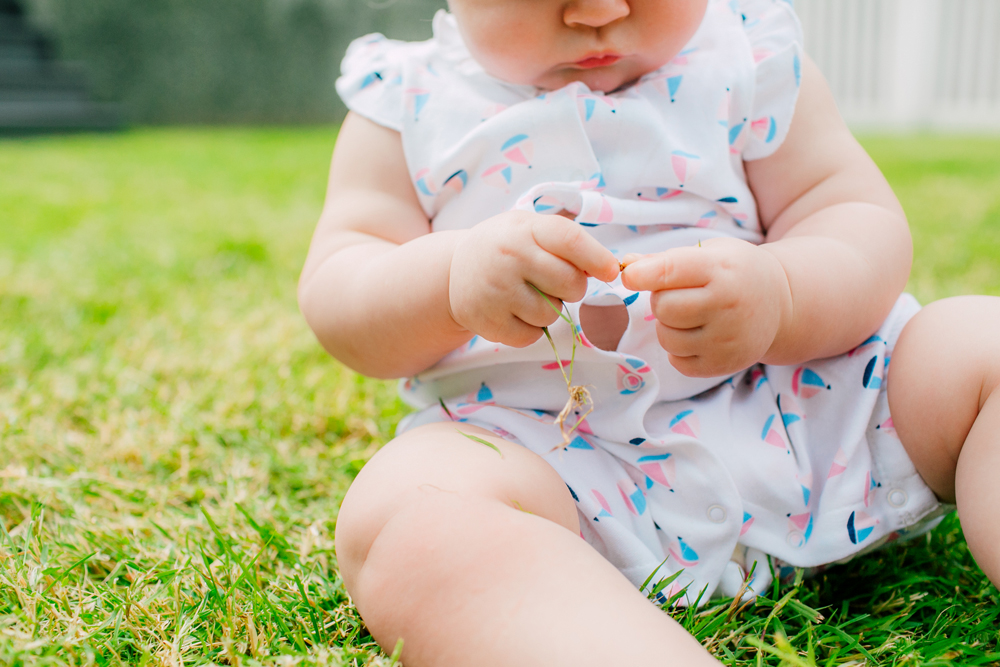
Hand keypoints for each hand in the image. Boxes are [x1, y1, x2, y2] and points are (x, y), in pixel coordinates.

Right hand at [449, 211, 619, 347]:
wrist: (454, 270)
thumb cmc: (505, 246)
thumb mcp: (530, 229)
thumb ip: (567, 243)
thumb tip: (607, 269)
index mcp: (525, 229)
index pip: (570, 240)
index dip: (597, 258)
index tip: (612, 271)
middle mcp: (509, 257)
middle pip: (570, 284)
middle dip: (573, 288)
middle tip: (554, 282)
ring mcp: (496, 291)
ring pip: (552, 314)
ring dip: (550, 310)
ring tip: (528, 295)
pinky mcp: (487, 322)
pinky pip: (532, 336)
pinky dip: (531, 329)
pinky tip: (515, 312)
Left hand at [621, 238, 791, 377]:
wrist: (780, 305)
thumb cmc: (736, 273)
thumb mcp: (710, 253)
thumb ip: (665, 260)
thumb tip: (626, 265)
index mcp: (721, 270)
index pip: (669, 272)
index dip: (640, 274)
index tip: (628, 275)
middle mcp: (726, 305)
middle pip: (663, 307)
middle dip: (661, 299)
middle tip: (681, 294)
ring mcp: (726, 339)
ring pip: (666, 337)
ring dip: (668, 326)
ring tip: (690, 315)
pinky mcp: (722, 365)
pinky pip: (677, 361)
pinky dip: (679, 349)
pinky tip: (698, 334)